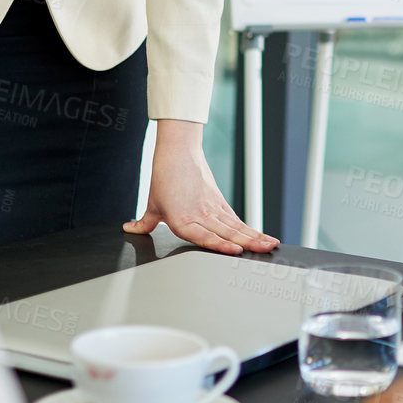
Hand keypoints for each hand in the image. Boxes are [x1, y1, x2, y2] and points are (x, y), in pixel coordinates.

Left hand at [123, 119, 276, 252]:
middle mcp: (200, 215)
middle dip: (249, 242)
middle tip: (266, 250)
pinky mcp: (219, 202)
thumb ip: (144, 222)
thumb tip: (131, 229)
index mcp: (182, 220)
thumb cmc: (164, 177)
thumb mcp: (152, 204)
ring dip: (255, 236)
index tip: (237, 250)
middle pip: (228, 232)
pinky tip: (261, 236)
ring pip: (236, 226)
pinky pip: (235, 219)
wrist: (177, 152)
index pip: (205, 236)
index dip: (222, 244)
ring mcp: (212, 208)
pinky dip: (249, 229)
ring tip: (271, 244)